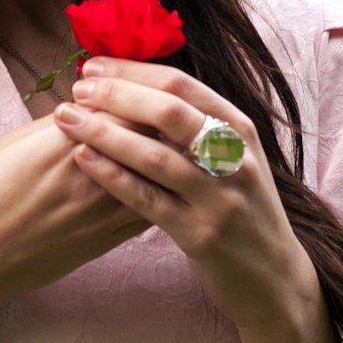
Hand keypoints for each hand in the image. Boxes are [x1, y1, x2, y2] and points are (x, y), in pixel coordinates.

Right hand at [0, 113, 152, 321]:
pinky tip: (158, 183)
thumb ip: (60, 125)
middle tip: (170, 113)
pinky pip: (150, 212)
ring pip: (159, 176)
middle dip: (162, 123)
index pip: (128, 104)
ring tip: (171, 147)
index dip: (140, 94)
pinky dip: (158, 193)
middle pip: (152, 137)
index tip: (142, 89)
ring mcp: (104, 211)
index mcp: (67, 140)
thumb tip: (88, 108)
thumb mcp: (15, 143)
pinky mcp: (106, 241)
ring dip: (166, 159)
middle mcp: (93, 173)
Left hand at [51, 57, 320, 330]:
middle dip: (117, 94)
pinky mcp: (200, 235)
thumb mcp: (233, 158)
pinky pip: (147, 199)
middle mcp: (233, 157)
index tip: (95, 64)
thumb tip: (140, 86)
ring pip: (154, 155)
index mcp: (239, 129)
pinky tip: (83, 159)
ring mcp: (218, 198)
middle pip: (168, 111)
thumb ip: (197, 126)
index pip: (181, 83)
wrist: (275, 278)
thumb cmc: (242, 209)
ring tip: (66, 118)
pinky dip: (112, 176)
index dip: (133, 71)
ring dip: (104, 131)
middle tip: (78, 88)